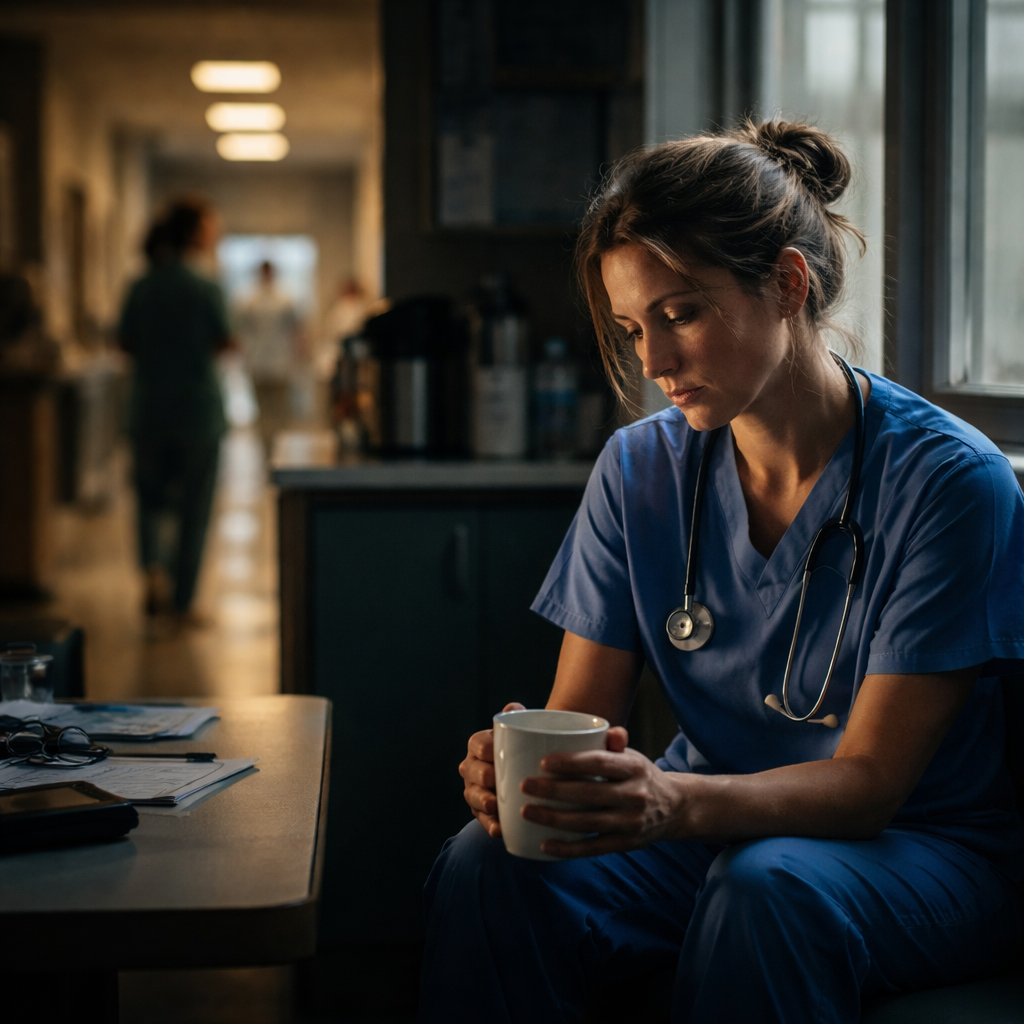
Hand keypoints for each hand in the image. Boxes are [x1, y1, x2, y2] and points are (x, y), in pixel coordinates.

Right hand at [459, 702, 524, 837]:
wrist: (528, 770)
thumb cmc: (523, 748)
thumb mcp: (522, 731)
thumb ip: (518, 718)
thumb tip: (513, 708)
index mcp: (481, 745)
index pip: (477, 744)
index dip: (482, 748)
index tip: (492, 752)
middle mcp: (474, 767)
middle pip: (471, 771)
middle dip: (480, 776)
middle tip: (493, 779)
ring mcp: (476, 791)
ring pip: (473, 796)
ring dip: (482, 801)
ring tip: (494, 805)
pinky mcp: (482, 813)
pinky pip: (483, 820)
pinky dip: (490, 825)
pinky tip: (499, 830)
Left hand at [520, 727, 686, 857]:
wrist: (675, 808)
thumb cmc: (640, 775)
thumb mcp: (632, 755)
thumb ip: (614, 743)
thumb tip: (607, 730)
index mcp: (633, 767)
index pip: (600, 762)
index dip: (571, 762)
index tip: (543, 762)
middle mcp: (634, 795)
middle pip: (589, 794)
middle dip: (554, 791)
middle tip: (525, 786)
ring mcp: (631, 822)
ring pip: (587, 822)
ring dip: (554, 819)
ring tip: (526, 812)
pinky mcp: (626, 844)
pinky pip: (593, 848)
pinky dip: (568, 848)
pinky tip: (544, 845)